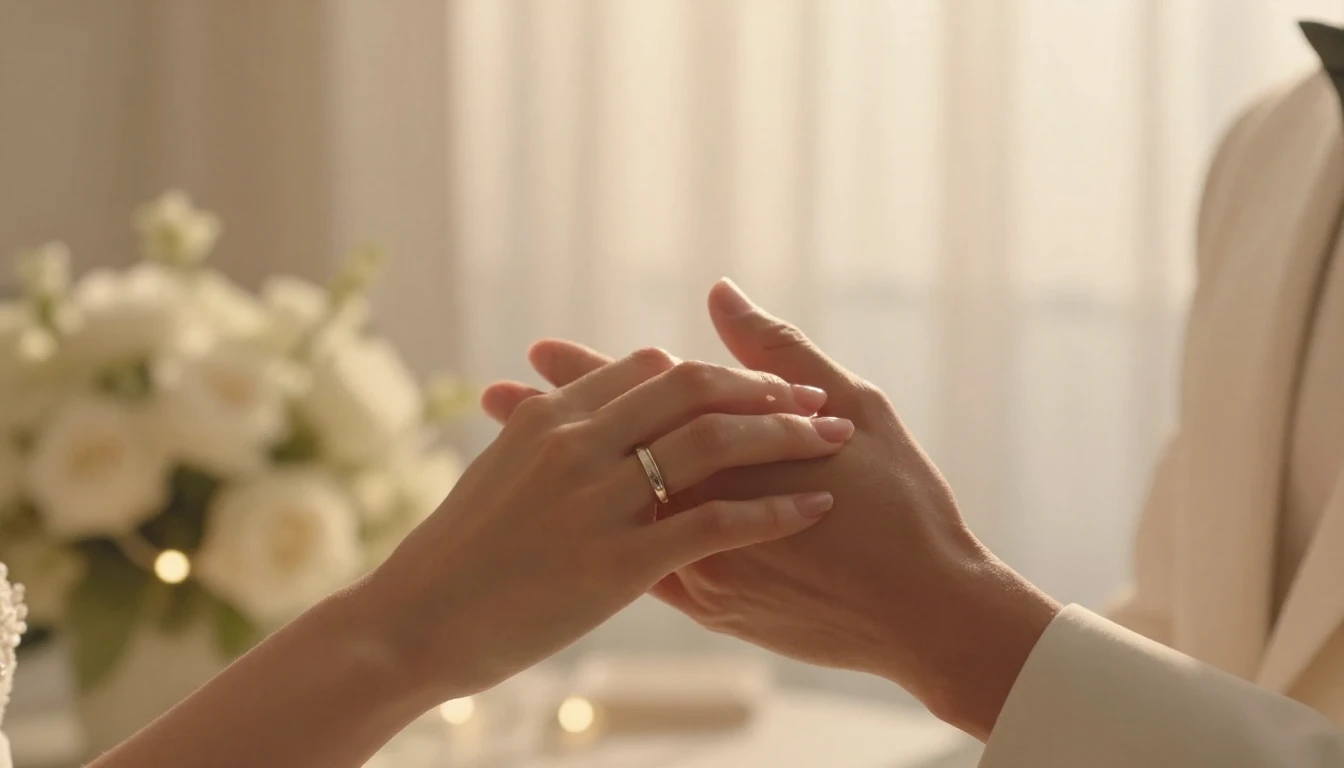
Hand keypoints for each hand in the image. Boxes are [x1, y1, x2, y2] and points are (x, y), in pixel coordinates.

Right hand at [366, 350, 853, 702]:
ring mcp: (598, 500)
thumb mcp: (497, 474)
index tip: (750, 383)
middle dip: (761, 387)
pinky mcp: (617, 562)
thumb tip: (585, 415)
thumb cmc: (455, 556)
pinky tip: (814, 508)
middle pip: (691, 387)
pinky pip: (714, 523)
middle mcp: (577, 442)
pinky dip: (773, 511)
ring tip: (831, 438)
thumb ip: (545, 435)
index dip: (708, 370)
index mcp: (550, 417)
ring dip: (784, 433)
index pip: (646, 367)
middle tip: (810, 399)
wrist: (413, 622)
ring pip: (713, 442)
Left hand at [481, 280, 1060, 739]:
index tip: (537, 349)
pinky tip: (576, 519)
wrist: (927, 615)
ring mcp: (696, 565)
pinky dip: (605, 533)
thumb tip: (720, 294)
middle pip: (605, 452)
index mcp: (728, 452)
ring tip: (510, 451)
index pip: (635, 397)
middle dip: (550, 417)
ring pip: (610, 511)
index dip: (583, 369)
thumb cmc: (904, 508)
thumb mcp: (860, 409)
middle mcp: (697, 507)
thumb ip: (780, 351)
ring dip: (559, 478)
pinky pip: (642, 567)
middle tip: (497, 394)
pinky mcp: (709, 606)